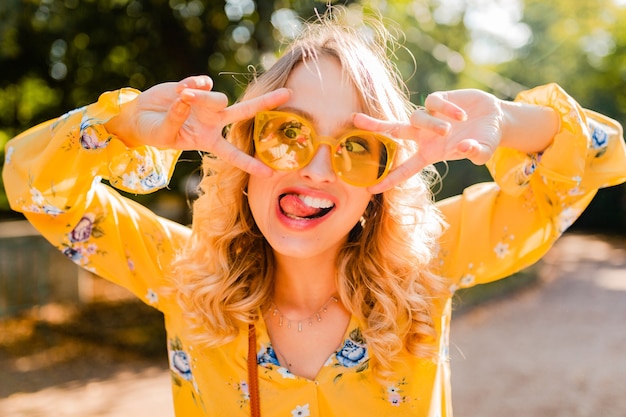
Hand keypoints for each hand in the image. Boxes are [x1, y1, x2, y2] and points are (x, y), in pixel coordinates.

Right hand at [106, 75, 290, 175]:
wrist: (140, 117)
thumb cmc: (156, 132)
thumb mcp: (166, 135)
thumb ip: (177, 119)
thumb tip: (188, 97)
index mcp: (209, 142)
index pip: (233, 155)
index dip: (250, 165)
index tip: (270, 174)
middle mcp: (213, 122)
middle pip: (245, 112)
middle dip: (266, 103)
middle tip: (289, 94)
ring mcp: (207, 104)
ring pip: (219, 98)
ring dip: (202, 98)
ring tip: (182, 98)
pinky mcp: (196, 87)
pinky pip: (201, 84)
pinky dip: (190, 86)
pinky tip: (181, 90)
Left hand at [354, 89, 504, 192]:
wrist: (496, 119)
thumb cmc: (486, 140)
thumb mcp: (484, 151)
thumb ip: (475, 153)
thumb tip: (466, 148)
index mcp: (430, 153)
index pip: (405, 169)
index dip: (389, 180)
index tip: (370, 190)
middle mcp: (424, 135)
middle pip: (393, 130)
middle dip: (375, 126)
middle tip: (354, 121)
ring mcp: (429, 116)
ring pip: (416, 117)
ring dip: (433, 123)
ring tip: (455, 124)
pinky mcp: (438, 99)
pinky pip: (433, 102)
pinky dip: (447, 108)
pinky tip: (462, 113)